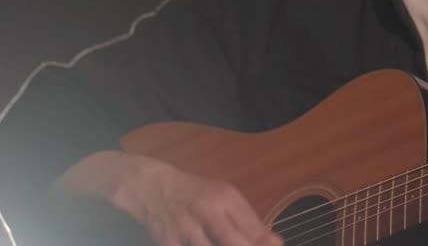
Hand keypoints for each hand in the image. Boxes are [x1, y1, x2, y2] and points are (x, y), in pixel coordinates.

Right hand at [58, 151, 282, 245]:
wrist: (152, 187)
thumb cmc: (196, 193)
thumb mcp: (225, 198)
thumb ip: (248, 221)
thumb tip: (275, 243)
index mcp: (225, 198)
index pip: (251, 228)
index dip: (263, 244)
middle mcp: (207, 211)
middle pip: (232, 242)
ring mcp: (185, 229)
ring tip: (224, 244)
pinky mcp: (167, 242)